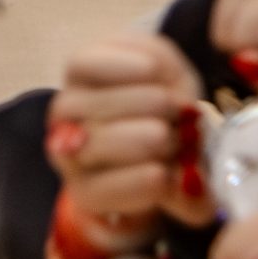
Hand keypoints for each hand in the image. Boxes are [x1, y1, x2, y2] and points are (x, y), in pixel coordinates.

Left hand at [46, 32, 211, 236]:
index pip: (97, 192)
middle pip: (95, 144)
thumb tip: (190, 181)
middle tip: (184, 132)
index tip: (166, 174)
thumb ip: (190, 194)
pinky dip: (129, 68)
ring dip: (147, 102)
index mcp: (89, 190)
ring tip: (176, 103)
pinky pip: (90, 64)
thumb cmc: (173, 151)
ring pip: (95, 105)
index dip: (135, 183)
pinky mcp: (77, 67)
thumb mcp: (186, 183)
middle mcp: (68, 150)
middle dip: (150, 138)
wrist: (161, 101)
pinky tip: (155, 73)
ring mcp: (68, 107)